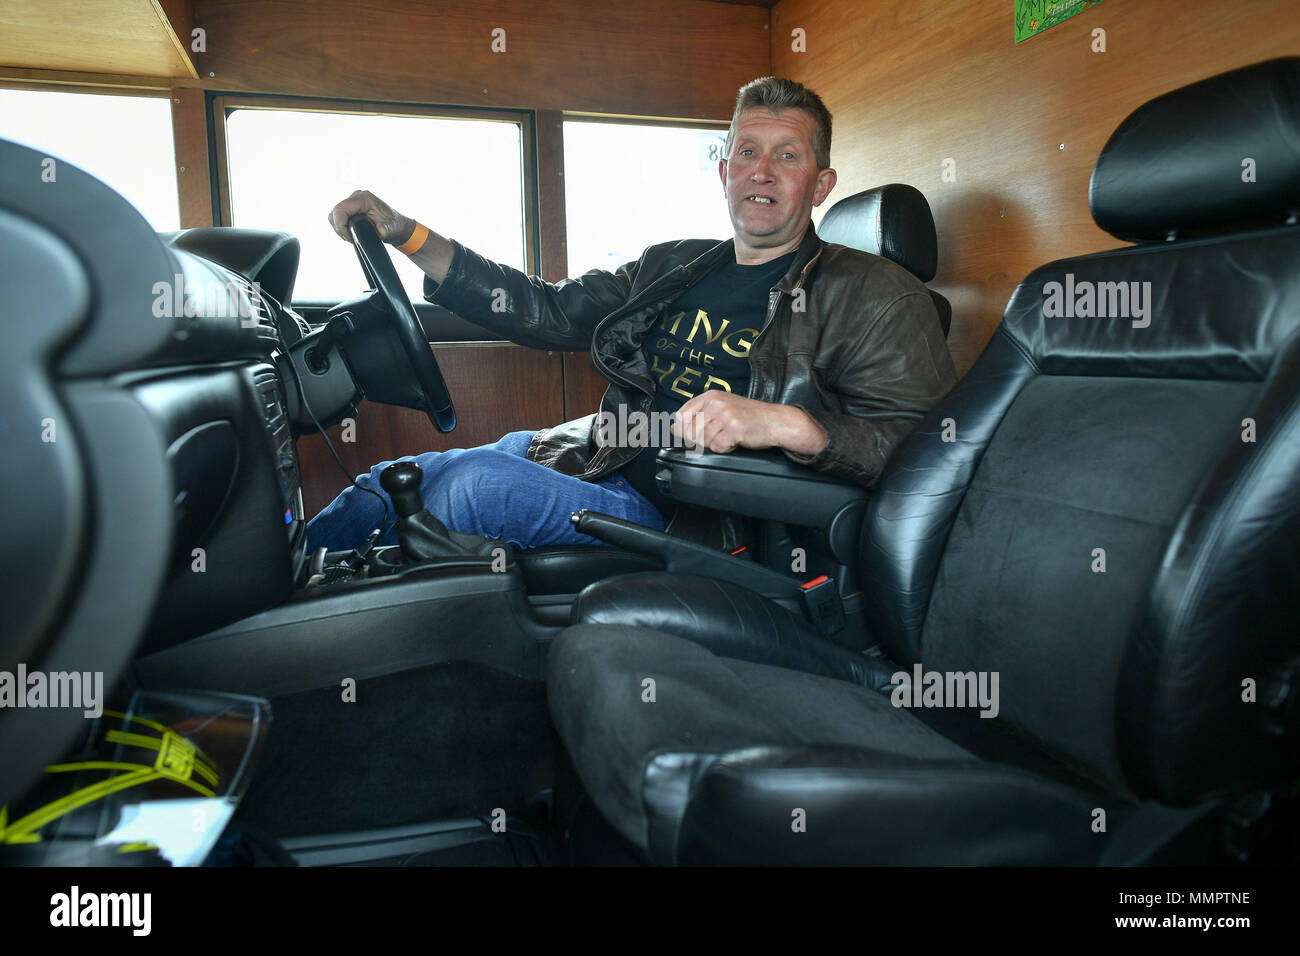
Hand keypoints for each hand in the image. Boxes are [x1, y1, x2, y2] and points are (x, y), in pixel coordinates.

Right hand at [327, 189, 415, 244]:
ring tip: (353, 237)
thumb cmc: (394, 226)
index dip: (340, 225)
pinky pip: (337, 217)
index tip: (350, 237)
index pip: (340, 209)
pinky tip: (352, 234)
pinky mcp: (350, 207)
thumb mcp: (391, 229)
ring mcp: (352, 201)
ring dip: (340, 229)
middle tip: (352, 239)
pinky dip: (341, 228)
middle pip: (335, 213)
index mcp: (364, 198)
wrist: (396, 226)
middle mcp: (356, 197)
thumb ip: (385, 230)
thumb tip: (381, 230)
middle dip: (340, 229)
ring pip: (334, 215)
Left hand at [671, 391, 827, 455]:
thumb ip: (698, 415)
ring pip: (703, 441)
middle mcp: (716, 403)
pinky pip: (717, 447)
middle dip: (700, 441)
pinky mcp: (733, 429)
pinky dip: (725, 449)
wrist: (776, 421)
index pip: (681, 415)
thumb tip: (672, 427)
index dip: (682, 430)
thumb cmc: (749, 416)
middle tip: (717, 438)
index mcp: (710, 396)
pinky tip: (735, 442)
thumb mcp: (722, 408)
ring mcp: (725, 415)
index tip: (689, 437)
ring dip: (715, 445)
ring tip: (728, 437)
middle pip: (690, 431)